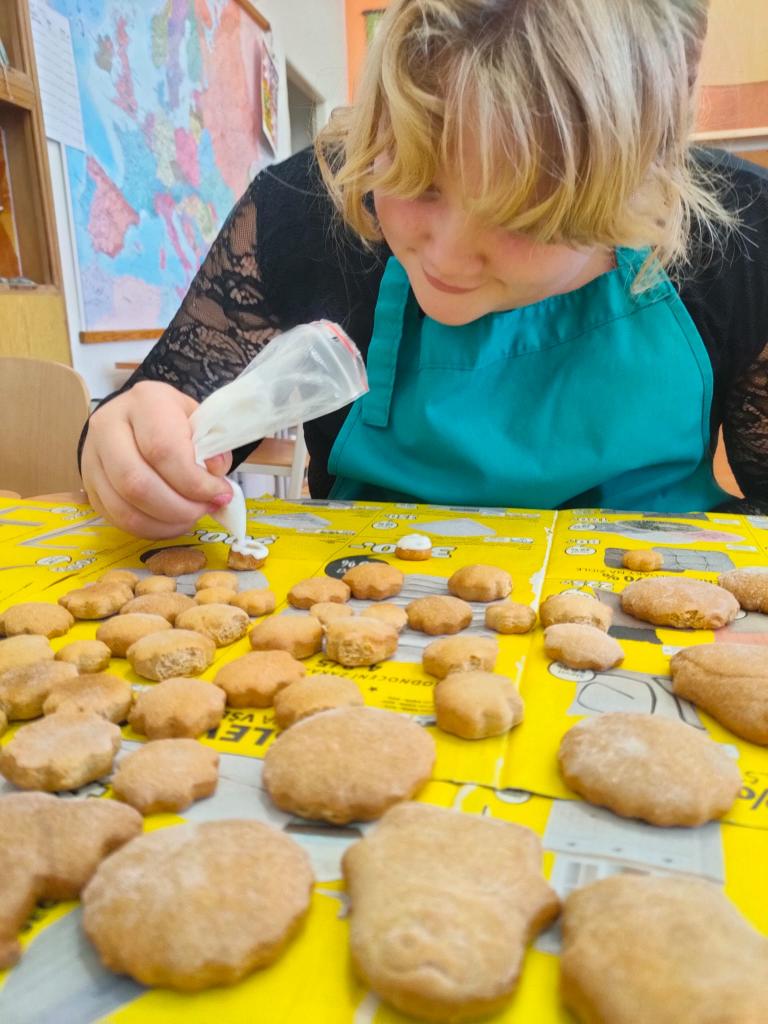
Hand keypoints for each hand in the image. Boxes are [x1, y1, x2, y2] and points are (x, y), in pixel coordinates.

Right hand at [81, 381, 232, 537]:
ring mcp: (92, 456)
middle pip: (137, 483)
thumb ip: (213, 446)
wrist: (137, 418)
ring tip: (191, 517)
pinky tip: (172, 523)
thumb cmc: (175, 421)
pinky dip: (150, 529)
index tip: (220, 492)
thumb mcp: (201, 421)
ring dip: (165, 522)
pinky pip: (116, 518)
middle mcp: (109, 425)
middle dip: (179, 507)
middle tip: (206, 508)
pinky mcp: (88, 484)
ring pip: (124, 507)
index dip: (194, 481)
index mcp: (145, 401)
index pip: (163, 449)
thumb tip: (214, 474)